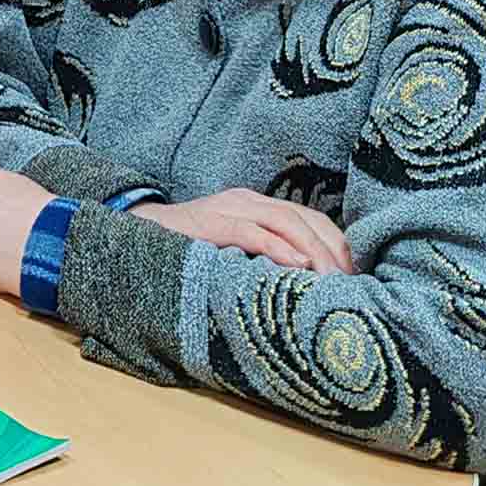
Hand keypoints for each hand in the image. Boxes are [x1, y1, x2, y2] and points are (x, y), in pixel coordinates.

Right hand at [134, 189, 353, 273]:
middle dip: (333, 249)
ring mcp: (226, 208)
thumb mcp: (231, 249)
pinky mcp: (208, 223)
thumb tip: (305, 285)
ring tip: (332, 278)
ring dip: (314, 250)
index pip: (310, 218)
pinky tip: (298, 266)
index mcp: (255, 205)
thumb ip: (261, 256)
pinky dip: (278, 248)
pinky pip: (251, 232)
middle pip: (304, 218)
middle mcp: (245, 201)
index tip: (355, 274)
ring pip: (284, 221)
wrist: (129, 232)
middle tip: (351, 283)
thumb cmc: (184, 249)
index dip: (337, 243)